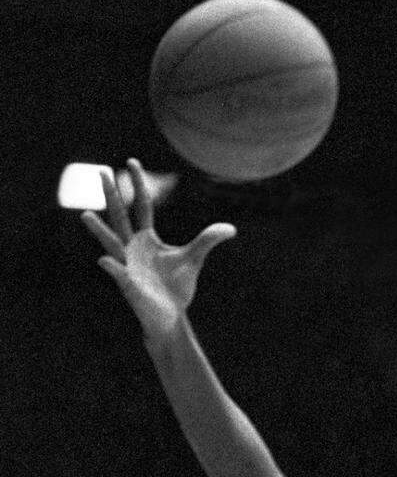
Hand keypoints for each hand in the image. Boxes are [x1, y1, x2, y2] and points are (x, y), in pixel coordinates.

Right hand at [81, 159, 235, 338]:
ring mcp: (127, 265)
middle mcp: (132, 247)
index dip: (138, 185)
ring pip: (110, 243)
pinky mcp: (128, 285)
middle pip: (121, 217)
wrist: (171, 316)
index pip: (142, 206)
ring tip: (85, 215)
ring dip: (99, 230)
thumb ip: (207, 240)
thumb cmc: (177, 286)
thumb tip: (230, 228)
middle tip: (101, 172)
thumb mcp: (193, 258)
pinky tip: (105, 259)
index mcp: (146, 237)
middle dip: (112, 196)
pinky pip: (117, 273)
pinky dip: (112, 266)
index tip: (131, 161)